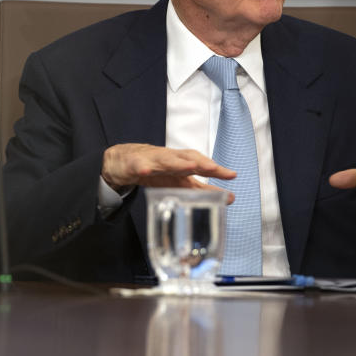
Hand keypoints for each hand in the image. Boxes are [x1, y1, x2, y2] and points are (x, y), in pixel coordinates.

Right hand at [102, 143, 235, 199]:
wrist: (124, 161)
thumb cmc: (156, 170)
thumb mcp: (180, 181)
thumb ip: (204, 189)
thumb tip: (230, 198)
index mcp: (182, 164)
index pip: (202, 164)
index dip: (216, 169)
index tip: (231, 175)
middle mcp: (170, 159)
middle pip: (186, 158)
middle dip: (200, 162)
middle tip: (213, 167)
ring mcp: (152, 160)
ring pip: (166, 159)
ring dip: (177, 162)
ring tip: (190, 166)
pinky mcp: (134, 164)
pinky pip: (139, 166)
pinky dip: (143, 167)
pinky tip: (146, 171)